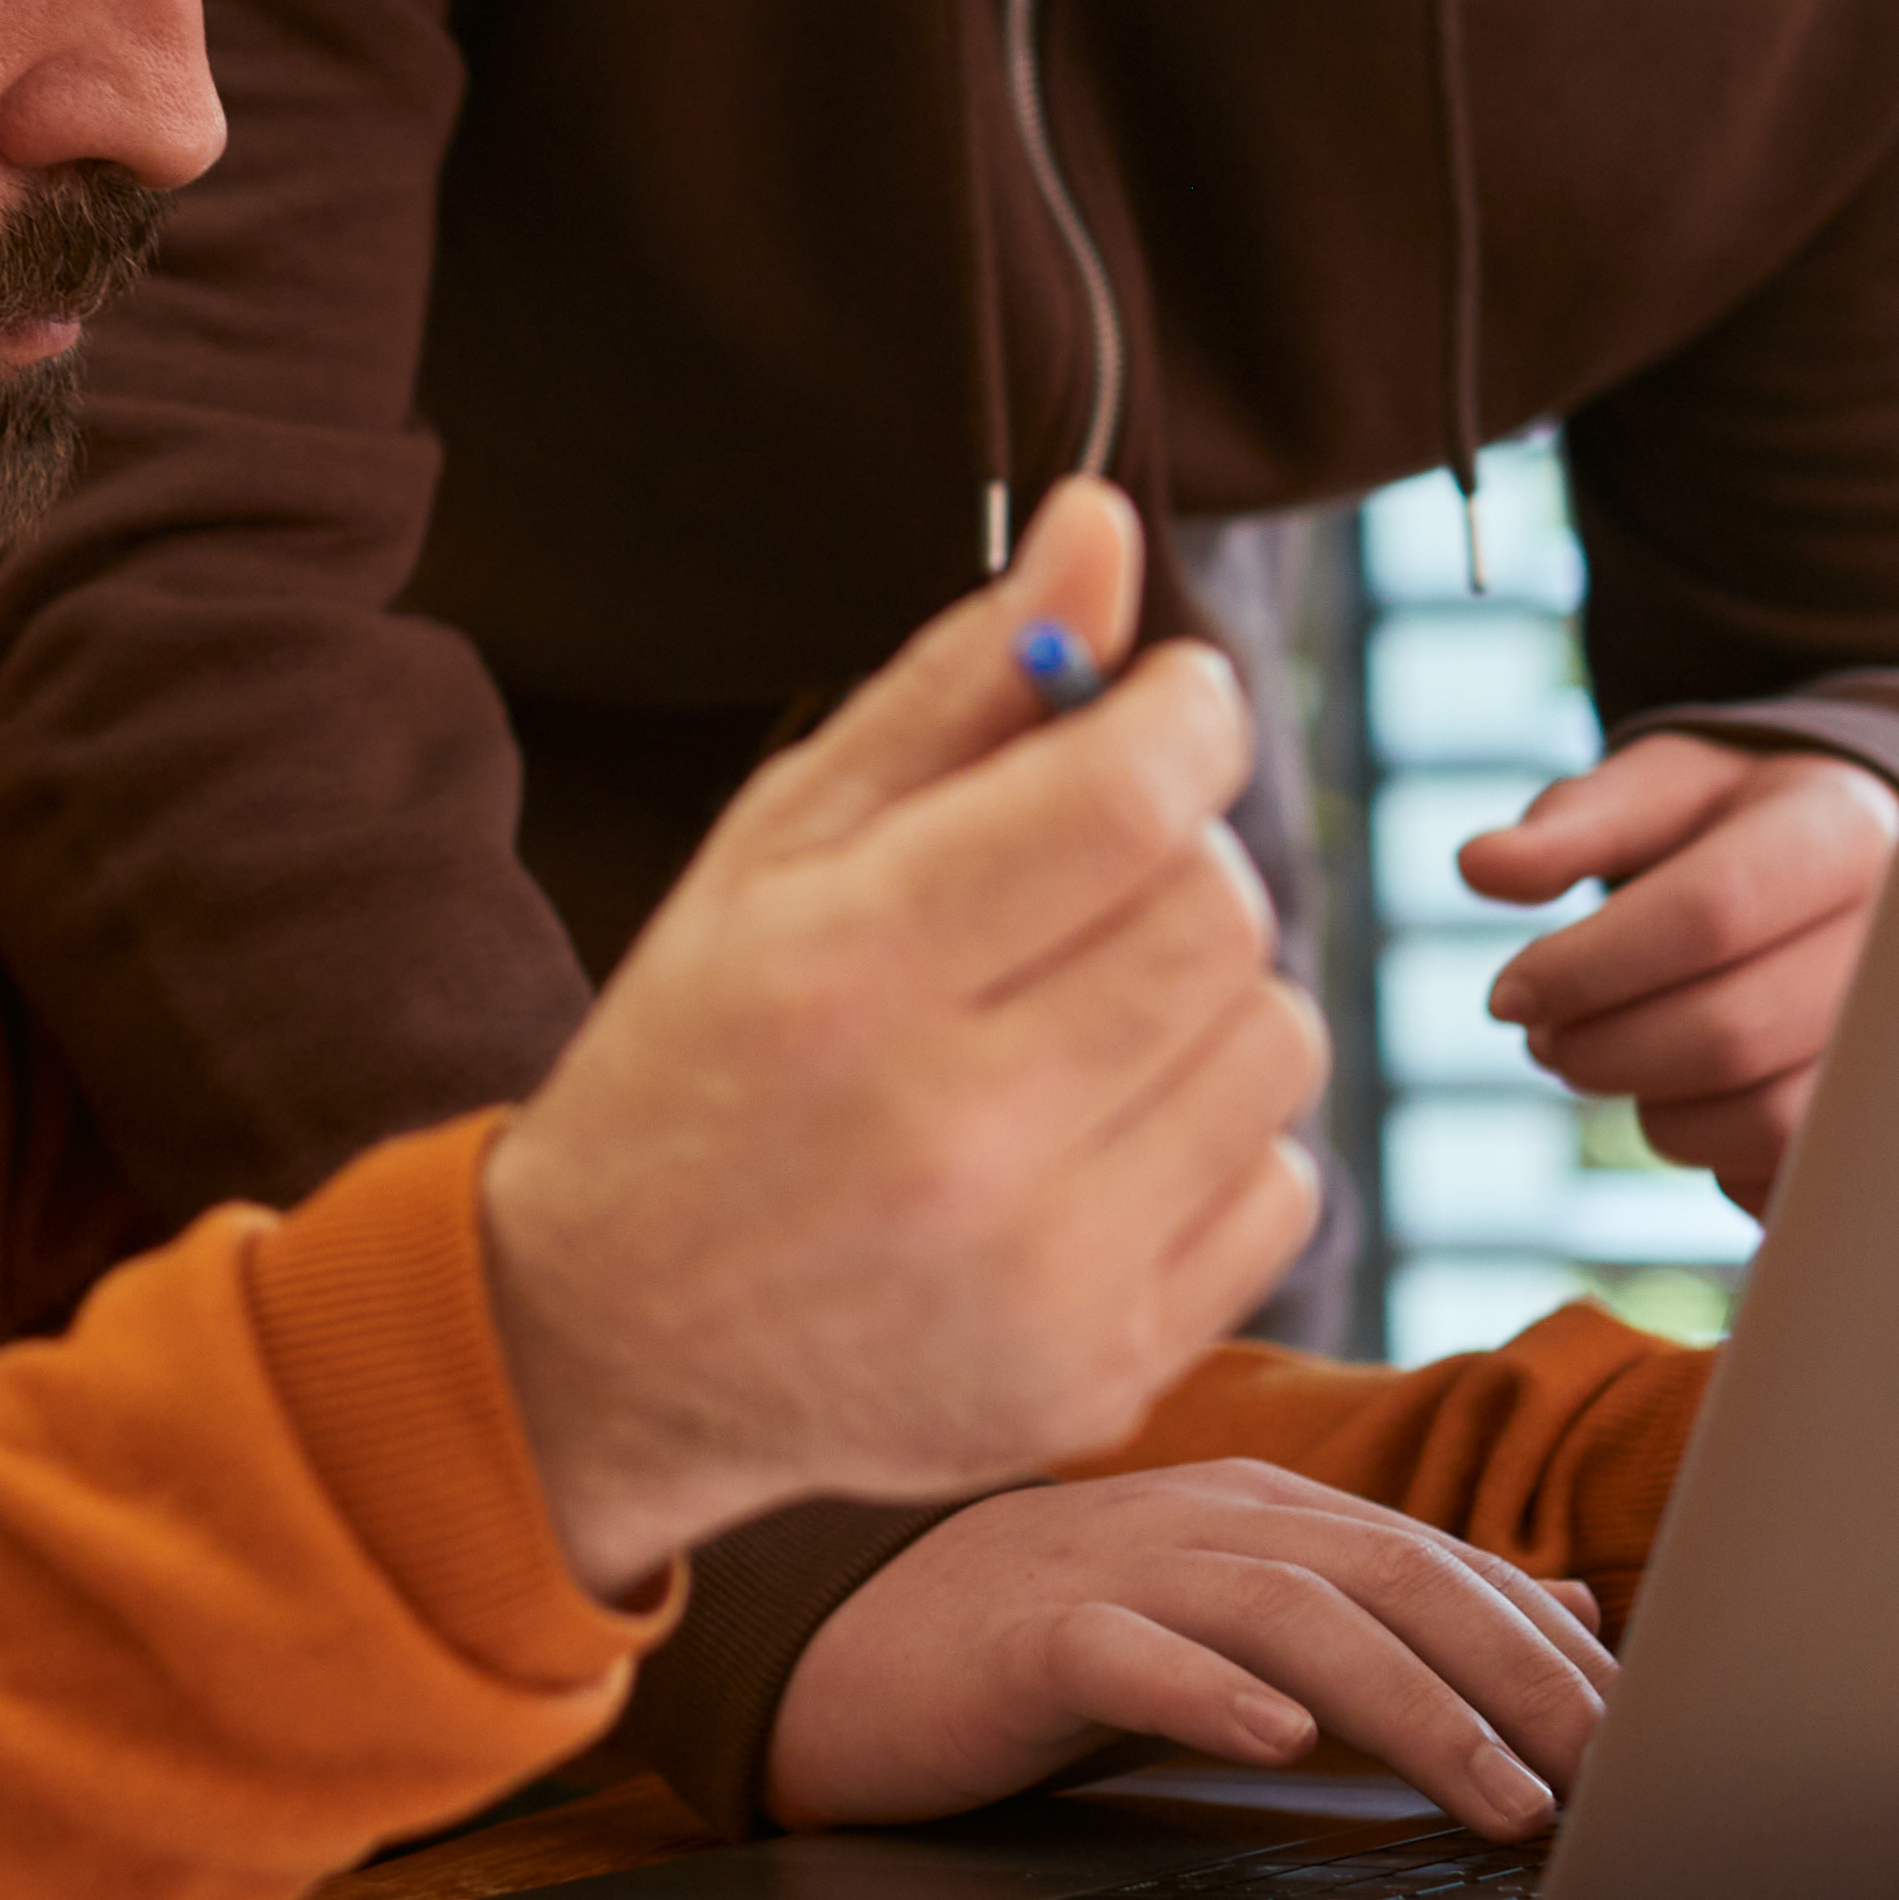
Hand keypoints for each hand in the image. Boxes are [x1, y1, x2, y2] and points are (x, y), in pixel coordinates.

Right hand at [481, 481, 1329, 1600]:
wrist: (613, 1342)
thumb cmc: (699, 1053)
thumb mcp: (780, 844)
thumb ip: (959, 684)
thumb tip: (1104, 524)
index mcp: (849, 972)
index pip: (1133, 801)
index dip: (1187, 716)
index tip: (1168, 704)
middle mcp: (952, 1136)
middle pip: (1220, 914)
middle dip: (1181, 854)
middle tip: (1088, 870)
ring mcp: (1042, 1277)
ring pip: (1276, 1041)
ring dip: (1206, 995)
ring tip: (1083, 1009)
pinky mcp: (1106, 1375)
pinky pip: (1285, 1184)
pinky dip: (1217, 1136)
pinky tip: (1096, 1137)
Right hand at [761, 1461, 1615, 1835]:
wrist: (840, 1649)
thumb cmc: (1052, 1643)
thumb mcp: (1233, 1617)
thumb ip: (1385, 1607)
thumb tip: (1564, 1608)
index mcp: (1255, 1507)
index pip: (1435, 1562)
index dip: (1550, 1645)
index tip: (1649, 1734)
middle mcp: (1196, 1516)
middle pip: (1386, 1574)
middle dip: (1516, 1674)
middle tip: (1612, 1775)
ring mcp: (1106, 1565)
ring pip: (1286, 1613)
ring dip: (1409, 1705)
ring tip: (1499, 1795)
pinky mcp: (1021, 1636)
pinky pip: (1125, 1653)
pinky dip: (1209, 1690)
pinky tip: (1278, 1743)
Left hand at [1457, 732, 1898, 1207]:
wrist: (1845, 862)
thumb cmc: (1736, 823)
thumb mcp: (1660, 787)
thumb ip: (1573, 823)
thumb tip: (1481, 867)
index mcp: (1838, 830)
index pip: (1710, 913)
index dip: (1588, 966)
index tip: (1507, 994)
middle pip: (1732, 1031)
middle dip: (1605, 1048)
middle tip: (1545, 1039)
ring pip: (1765, 1120)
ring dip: (1657, 1110)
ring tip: (1611, 1062)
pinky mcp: (1898, 1116)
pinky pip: (1794, 1173)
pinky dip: (1718, 1154)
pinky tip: (1691, 1097)